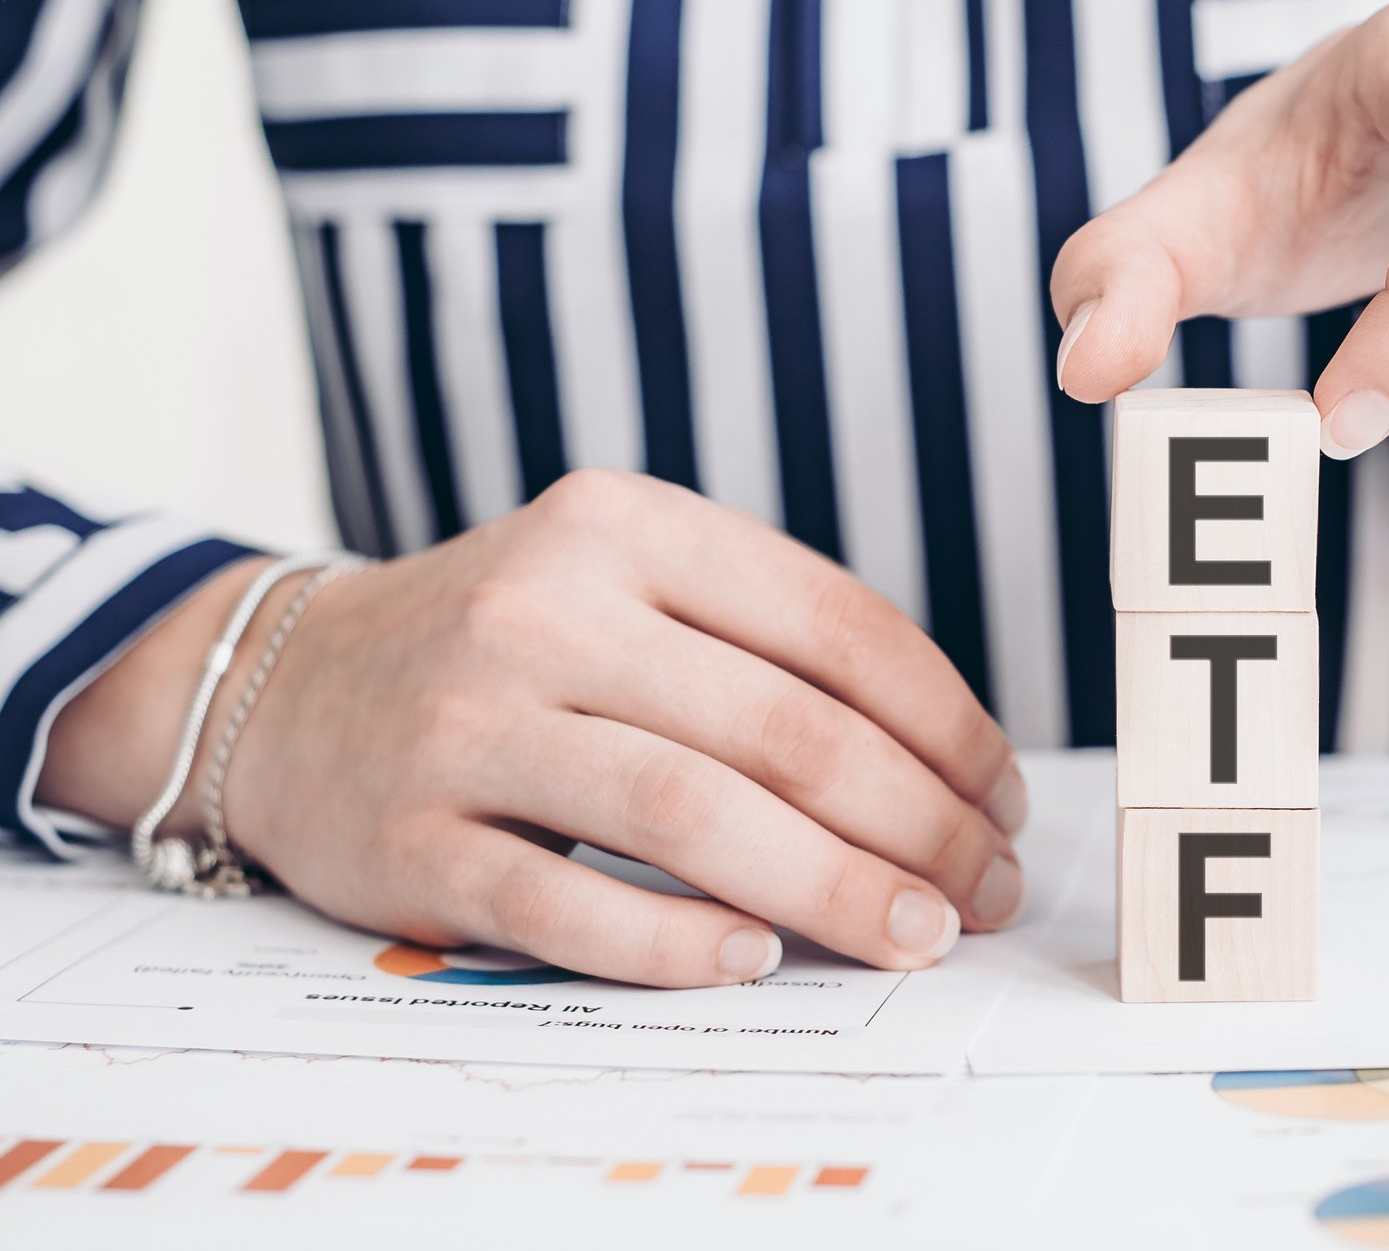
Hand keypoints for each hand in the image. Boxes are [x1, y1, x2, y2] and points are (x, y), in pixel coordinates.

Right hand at [42, 472, 1027, 986]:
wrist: (287, 686)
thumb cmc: (514, 643)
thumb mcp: (628, 580)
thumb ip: (765, 642)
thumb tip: (947, 768)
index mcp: (627, 525)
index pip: (834, 625)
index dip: (945, 724)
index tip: (1002, 798)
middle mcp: (545, 607)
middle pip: (781, 730)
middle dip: (916, 823)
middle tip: (984, 888)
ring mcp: (469, 723)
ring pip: (689, 815)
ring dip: (830, 889)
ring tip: (917, 935)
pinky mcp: (409, 839)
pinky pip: (563, 905)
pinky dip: (673, 943)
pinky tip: (758, 962)